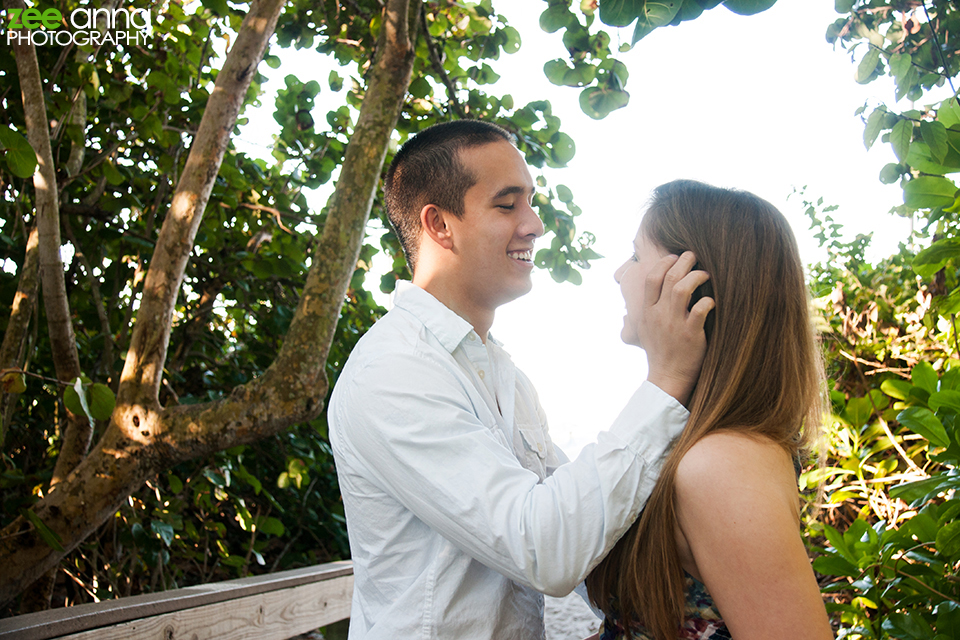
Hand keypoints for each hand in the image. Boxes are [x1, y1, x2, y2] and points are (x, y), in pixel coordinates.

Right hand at [638, 251, 713, 405]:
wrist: (667, 377)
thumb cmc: (659, 352)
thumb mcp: (643, 330)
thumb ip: (644, 311)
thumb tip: (643, 296)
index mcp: (647, 312)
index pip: (652, 279)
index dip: (664, 263)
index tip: (675, 257)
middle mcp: (658, 315)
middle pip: (670, 278)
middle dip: (684, 262)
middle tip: (694, 256)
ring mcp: (674, 324)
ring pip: (682, 288)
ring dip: (696, 276)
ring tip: (706, 274)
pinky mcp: (691, 334)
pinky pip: (700, 309)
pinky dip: (708, 301)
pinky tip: (712, 301)